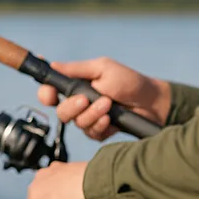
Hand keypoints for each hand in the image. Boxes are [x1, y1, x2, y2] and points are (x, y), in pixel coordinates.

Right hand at [37, 58, 169, 141]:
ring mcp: (88, 119)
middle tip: (85, 100)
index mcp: (76, 86)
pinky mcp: (98, 132)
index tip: (50, 95)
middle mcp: (79, 104)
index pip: (51, 92)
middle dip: (72, 107)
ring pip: (76, 123)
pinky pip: (90, 133)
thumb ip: (77, 69)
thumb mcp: (103, 68)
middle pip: (60, 111)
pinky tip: (110, 119)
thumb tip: (53, 65)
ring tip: (108, 105)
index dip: (46, 94)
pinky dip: (100, 125)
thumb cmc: (128, 81)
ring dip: (92, 114)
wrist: (152, 102)